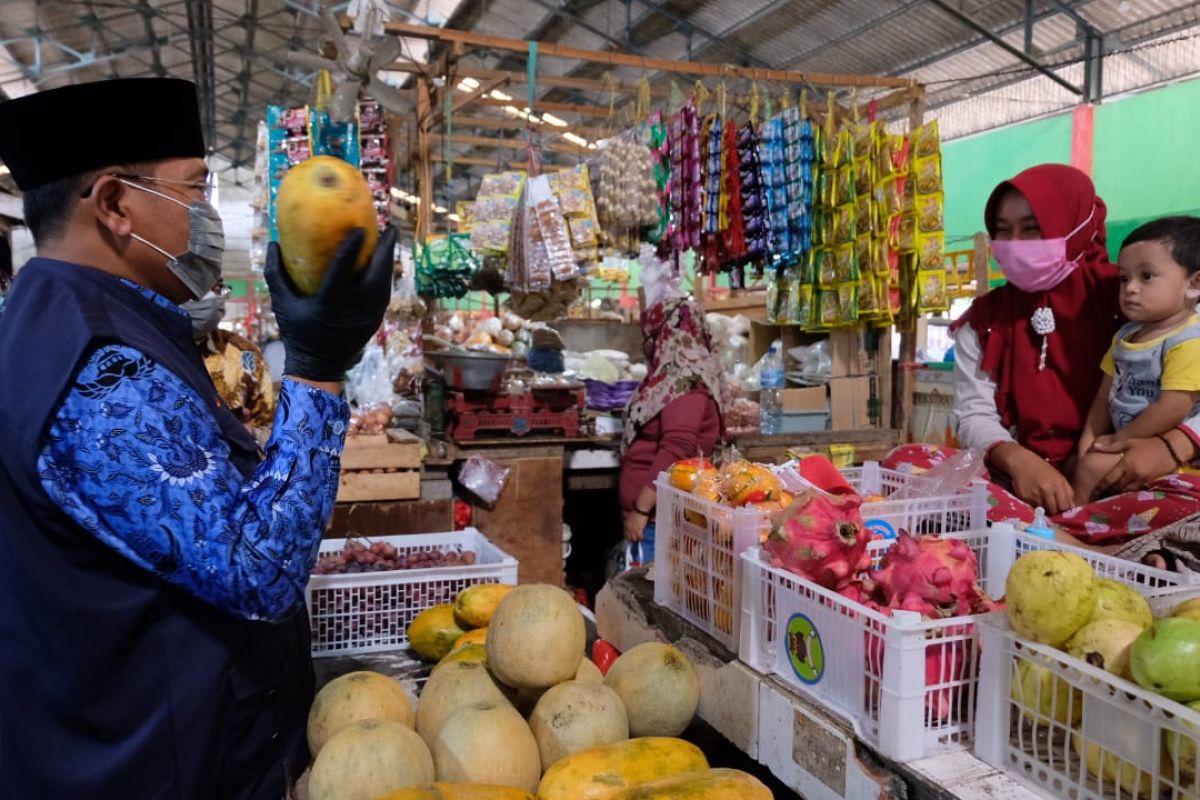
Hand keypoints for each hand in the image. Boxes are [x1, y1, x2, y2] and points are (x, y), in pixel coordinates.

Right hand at [266, 227, 396, 381]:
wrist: (318, 366)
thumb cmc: (297, 332)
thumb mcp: (282, 304)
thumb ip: (276, 274)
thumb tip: (273, 243)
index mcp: (330, 302)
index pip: (343, 269)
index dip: (353, 247)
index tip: (361, 228)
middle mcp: (354, 307)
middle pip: (377, 273)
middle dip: (386, 248)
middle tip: (388, 227)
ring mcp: (369, 315)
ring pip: (385, 282)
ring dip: (389, 259)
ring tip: (389, 240)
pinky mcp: (376, 320)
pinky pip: (384, 292)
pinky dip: (384, 275)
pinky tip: (383, 263)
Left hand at [623, 510, 647, 541]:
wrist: (640, 510)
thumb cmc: (635, 511)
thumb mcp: (628, 515)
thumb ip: (625, 516)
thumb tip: (624, 514)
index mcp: (626, 525)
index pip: (625, 533)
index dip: (627, 537)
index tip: (628, 538)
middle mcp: (629, 529)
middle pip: (629, 537)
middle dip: (631, 540)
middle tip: (633, 541)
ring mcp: (634, 530)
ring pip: (634, 538)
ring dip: (637, 539)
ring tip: (639, 540)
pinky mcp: (639, 530)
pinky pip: (640, 537)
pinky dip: (642, 538)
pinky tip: (643, 539)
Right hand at [991, 442, 1074, 514]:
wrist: (1020, 461)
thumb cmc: (1042, 467)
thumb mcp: (1058, 476)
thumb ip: (1068, 491)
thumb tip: (1072, 507)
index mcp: (1057, 484)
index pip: (1065, 507)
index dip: (1065, 509)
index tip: (1062, 508)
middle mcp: (1046, 491)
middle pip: (1054, 511)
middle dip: (1055, 510)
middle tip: (1052, 506)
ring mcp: (1034, 495)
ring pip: (1043, 510)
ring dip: (1044, 508)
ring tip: (1042, 501)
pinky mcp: (1024, 497)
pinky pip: (1032, 507)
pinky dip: (1034, 505)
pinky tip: (1033, 497)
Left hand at [1093, 434, 1187, 495]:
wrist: (1170, 448)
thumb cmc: (1146, 444)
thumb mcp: (1128, 442)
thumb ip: (1110, 446)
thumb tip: (1093, 446)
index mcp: (1125, 465)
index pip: (1109, 480)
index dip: (1100, 488)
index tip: (1092, 493)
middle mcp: (1133, 474)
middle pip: (1116, 488)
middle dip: (1107, 493)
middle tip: (1098, 498)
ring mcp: (1142, 480)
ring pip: (1126, 492)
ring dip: (1117, 495)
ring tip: (1109, 498)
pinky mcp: (1150, 483)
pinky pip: (1136, 491)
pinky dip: (1129, 494)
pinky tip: (1123, 495)